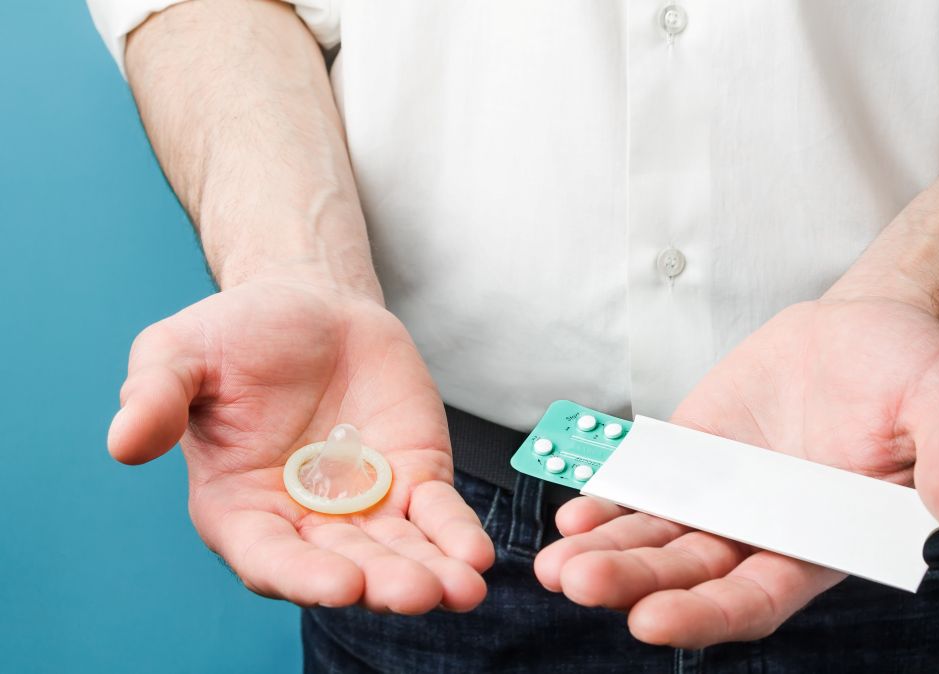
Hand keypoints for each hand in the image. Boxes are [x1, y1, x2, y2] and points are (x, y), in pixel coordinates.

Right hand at [109, 272, 493, 611]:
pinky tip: (479, 556)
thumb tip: (122, 442)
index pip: (267, 557)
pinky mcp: (412, 478)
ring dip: (430, 572)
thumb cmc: (236, 335)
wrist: (308, 307)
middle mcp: (303, 521)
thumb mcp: (180, 354)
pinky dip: (456, 535)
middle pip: (343, 565)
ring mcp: (364, 506)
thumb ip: (155, 397)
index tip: (339, 586)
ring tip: (461, 589)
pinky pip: (437, 514)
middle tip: (417, 594)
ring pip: (397, 551)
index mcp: (240, 507)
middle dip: (381, 582)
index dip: (301, 576)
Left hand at [535, 296, 938, 646]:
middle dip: (633, 584)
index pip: (758, 598)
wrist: (862, 325)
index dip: (707, 614)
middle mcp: (762, 531)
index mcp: (822, 543)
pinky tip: (570, 513)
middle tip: (579, 586)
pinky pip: (642, 484)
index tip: (652, 623)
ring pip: (654, 537)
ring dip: (604, 551)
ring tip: (555, 562)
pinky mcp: (690, 453)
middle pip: (688, 574)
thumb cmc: (912, 372)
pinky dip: (607, 500)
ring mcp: (720, 493)